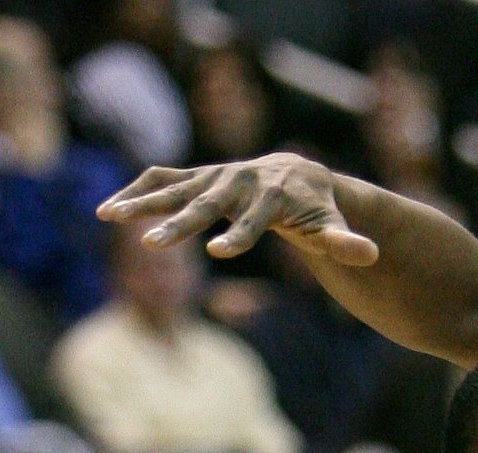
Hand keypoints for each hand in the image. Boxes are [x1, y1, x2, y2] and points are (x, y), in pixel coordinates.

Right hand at [98, 153, 379, 264]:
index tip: (216, 254)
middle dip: (178, 225)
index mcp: (270, 195)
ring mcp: (213, 176)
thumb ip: (346, 242)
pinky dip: (136, 191)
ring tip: (106, 217)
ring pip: (173, 188)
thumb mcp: (332, 225)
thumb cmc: (318, 208)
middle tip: (152, 244)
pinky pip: (162, 180)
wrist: (299, 173)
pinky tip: (108, 207)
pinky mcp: (198, 176)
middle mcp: (237, 180)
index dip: (237, 236)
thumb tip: (372, 255)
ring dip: (140, 202)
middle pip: (204, 205)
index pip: (252, 221)